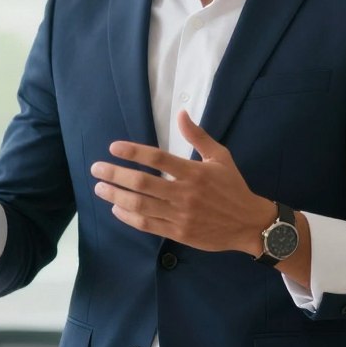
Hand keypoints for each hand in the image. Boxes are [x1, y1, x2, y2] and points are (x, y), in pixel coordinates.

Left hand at [90, 109, 273, 254]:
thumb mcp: (220, 157)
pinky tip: (116, 208)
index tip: (114, 148)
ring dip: (116, 196)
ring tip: (99, 188)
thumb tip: (181, 113)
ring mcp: (180, 215)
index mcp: (194, 172)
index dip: (133, 152)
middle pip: (142, 183)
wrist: (249, 224)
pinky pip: (147, 224)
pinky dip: (128, 217)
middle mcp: (184, 194)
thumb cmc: (233, 187)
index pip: (158, 159)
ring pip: (140, 205)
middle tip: (96, 169)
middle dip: (115, 175)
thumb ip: (198, 136)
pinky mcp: (178, 233)